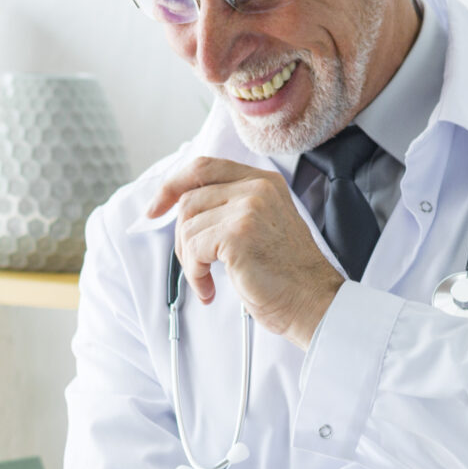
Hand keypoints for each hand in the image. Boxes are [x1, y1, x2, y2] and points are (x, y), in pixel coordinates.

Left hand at [150, 156, 343, 347]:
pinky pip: (193, 248)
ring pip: (187, 225)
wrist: (312, 301)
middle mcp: (257, 188)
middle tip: (195, 265)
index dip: (172, 185)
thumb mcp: (262, 226)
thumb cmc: (287, 274)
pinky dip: (194, 274)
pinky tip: (210, 289)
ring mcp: (248, 208)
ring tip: (207, 280)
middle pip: (189, 200)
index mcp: (263, 181)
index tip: (155, 208)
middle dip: (182, 238)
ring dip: (189, 260)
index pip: (204, 167)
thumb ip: (231, 208)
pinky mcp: (237, 233)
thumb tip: (182, 208)